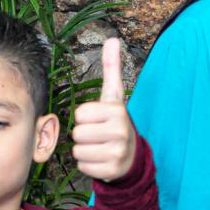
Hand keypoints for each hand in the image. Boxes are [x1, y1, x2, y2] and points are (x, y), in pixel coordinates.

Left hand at [72, 38, 136, 181]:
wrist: (131, 154)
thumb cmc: (115, 121)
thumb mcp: (114, 95)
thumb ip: (112, 67)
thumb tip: (112, 39)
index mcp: (118, 110)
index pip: (80, 113)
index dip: (85, 116)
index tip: (98, 118)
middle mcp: (121, 130)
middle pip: (77, 133)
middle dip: (84, 134)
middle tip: (98, 134)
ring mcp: (118, 151)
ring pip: (78, 150)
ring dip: (85, 150)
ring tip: (99, 146)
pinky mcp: (112, 170)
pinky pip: (83, 166)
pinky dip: (88, 165)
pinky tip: (101, 159)